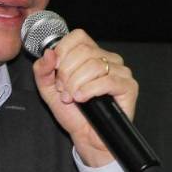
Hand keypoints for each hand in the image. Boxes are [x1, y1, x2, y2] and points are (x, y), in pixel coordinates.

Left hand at [32, 29, 137, 166]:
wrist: (85, 135)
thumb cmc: (71, 111)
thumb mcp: (48, 88)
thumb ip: (42, 70)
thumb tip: (49, 53)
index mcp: (89, 54)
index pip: (78, 37)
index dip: (63, 51)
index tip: (55, 69)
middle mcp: (107, 59)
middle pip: (84, 51)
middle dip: (66, 73)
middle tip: (63, 90)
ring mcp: (120, 71)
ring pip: (95, 65)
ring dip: (76, 83)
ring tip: (72, 97)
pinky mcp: (129, 86)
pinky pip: (107, 81)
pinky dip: (89, 90)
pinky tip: (82, 99)